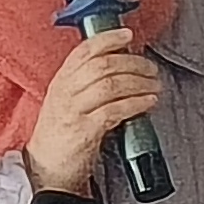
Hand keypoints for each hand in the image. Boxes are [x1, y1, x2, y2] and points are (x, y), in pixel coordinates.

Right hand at [26, 29, 161, 195]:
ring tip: (155, 85)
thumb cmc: (63, 133)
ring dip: (139, 82)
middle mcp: (64, 92)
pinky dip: (136, 103)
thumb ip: (87, 83)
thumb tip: (122, 66)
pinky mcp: (84, 131)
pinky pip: (114, 110)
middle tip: (151, 68)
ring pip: (110, 85)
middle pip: (102, 65)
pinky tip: (149, 101)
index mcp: (61, 81)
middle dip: (132, 63)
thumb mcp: (69, 101)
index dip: (107, 40)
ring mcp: (73, 111)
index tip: (128, 35)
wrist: (48, 168)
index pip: (83, 51)